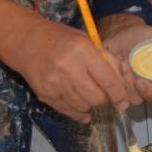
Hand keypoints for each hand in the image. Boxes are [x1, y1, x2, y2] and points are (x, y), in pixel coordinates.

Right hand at [0, 0, 129, 122]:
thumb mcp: (87, 41)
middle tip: (108, 98)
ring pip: (83, 106)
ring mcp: (55, 83)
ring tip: (92, 96)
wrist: (27, 42)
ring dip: (91, 105)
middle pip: (97, 98)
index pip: (108, 80)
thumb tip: (123, 82)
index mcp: (83, 51)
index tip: (124, 101)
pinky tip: (83, 109)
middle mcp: (69, 68)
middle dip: (106, 101)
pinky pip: (67, 111)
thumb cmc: (61, 39)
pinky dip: (78, 112)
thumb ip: (105, 60)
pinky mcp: (45, 94)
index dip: (119, 94)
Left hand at [98, 13, 151, 107]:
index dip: (151, 94)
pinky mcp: (110, 85)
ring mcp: (125, 88)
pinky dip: (109, 79)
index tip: (142, 82)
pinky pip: (109, 92)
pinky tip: (113, 63)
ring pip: (123, 97)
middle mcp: (141, 88)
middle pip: (139, 101)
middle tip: (128, 68)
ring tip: (121, 62)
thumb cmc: (141, 36)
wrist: (120, 31)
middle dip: (132, 87)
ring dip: (121, 81)